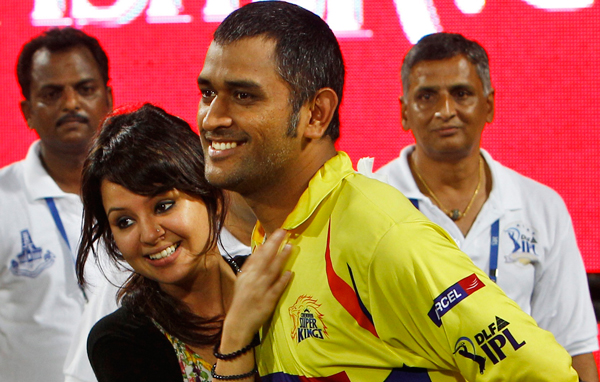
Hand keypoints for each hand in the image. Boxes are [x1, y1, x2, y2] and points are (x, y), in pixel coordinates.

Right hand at [222, 229, 292, 347]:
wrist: (238, 323)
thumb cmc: (242, 300)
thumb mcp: (242, 280)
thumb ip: (252, 265)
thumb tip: (261, 248)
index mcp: (246, 274)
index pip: (257, 255)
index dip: (268, 242)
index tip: (277, 232)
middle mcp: (252, 279)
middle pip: (265, 259)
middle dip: (274, 244)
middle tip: (284, 232)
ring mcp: (260, 290)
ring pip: (271, 270)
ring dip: (281, 258)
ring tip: (290, 247)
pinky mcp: (267, 301)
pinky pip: (276, 289)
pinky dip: (282, 280)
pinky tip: (289, 273)